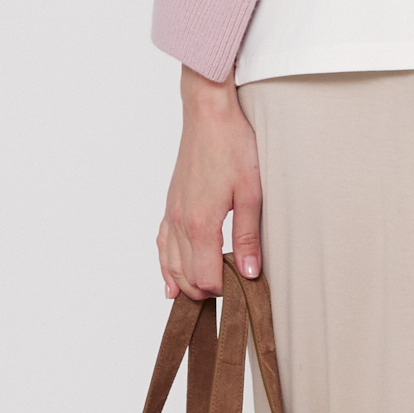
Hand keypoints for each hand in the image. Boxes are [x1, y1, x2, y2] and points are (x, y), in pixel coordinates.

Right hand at [157, 67, 261, 297]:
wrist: (208, 115)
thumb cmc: (232, 147)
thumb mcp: (251, 193)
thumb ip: (249, 236)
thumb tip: (250, 273)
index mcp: (201, 224)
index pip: (206, 277)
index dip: (224, 290)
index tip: (241, 291)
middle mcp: (181, 223)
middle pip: (186, 276)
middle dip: (205, 292)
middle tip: (229, 296)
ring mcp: (172, 214)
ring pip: (171, 264)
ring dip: (186, 283)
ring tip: (203, 297)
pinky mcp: (170, 205)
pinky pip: (162, 244)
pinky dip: (165, 266)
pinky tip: (170, 280)